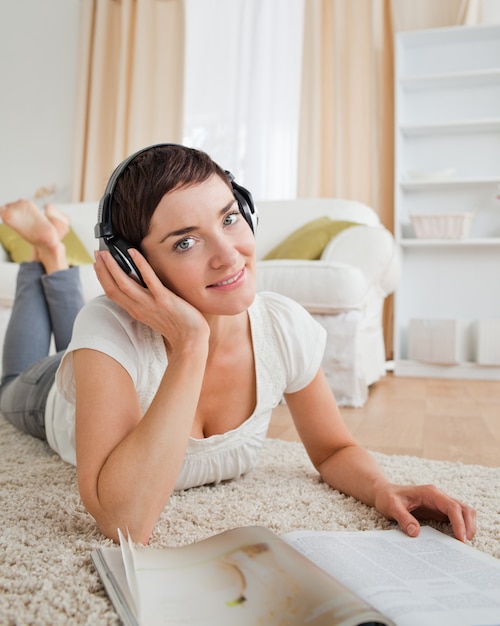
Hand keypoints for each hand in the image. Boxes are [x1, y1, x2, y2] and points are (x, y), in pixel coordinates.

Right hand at [94, 248, 209, 352]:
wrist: (191, 340)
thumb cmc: (178, 328)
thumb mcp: (155, 315)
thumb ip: (145, 303)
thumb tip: (142, 288)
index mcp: (136, 311)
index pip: (112, 293)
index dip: (102, 278)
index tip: (97, 264)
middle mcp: (139, 308)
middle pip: (113, 287)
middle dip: (102, 269)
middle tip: (97, 253)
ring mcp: (150, 303)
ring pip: (124, 283)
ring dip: (112, 266)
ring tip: (105, 252)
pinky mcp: (163, 299)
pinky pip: (149, 279)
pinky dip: (140, 265)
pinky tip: (133, 252)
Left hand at [374, 482, 475, 542]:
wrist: (384, 492)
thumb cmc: (388, 497)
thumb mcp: (391, 506)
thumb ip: (403, 518)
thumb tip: (415, 532)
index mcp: (430, 493)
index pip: (451, 506)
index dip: (459, 522)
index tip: (461, 538)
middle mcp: (438, 496)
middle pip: (463, 508)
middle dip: (469, 525)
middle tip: (465, 544)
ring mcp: (440, 503)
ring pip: (463, 512)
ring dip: (468, 526)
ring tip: (463, 543)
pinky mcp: (439, 510)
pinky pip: (456, 517)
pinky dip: (462, 527)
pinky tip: (457, 539)